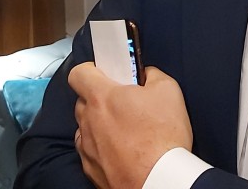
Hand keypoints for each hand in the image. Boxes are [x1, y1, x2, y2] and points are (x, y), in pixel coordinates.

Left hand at [69, 64, 192, 188]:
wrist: (158, 181)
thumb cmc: (163, 136)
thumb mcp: (168, 90)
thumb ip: (152, 75)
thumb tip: (146, 75)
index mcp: (102, 97)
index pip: (78, 73)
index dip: (92, 70)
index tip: (107, 73)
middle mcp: (88, 121)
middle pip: (83, 101)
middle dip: (100, 98)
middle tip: (125, 102)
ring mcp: (87, 147)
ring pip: (86, 127)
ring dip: (100, 124)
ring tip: (127, 130)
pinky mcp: (91, 169)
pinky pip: (91, 151)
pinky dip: (103, 148)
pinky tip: (124, 150)